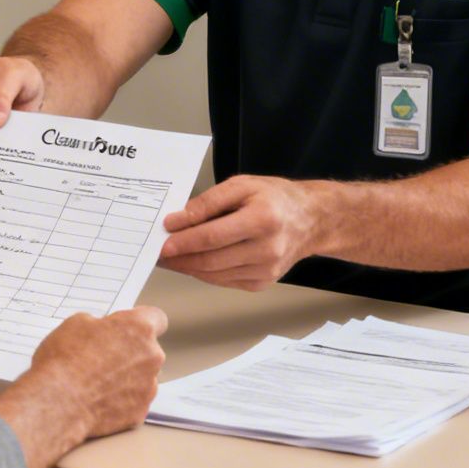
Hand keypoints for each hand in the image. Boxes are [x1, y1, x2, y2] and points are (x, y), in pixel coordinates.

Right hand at [26, 307, 168, 439]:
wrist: (58, 404)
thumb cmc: (65, 361)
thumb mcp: (76, 324)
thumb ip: (100, 325)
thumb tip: (102, 332)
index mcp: (139, 329)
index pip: (156, 318)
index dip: (139, 323)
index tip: (129, 328)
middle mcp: (151, 357)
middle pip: (148, 351)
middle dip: (129, 352)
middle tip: (101, 357)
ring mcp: (148, 388)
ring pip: (142, 378)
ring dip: (126, 378)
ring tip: (96, 383)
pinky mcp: (140, 413)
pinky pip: (133, 402)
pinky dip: (120, 401)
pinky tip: (97, 401)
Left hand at [159, 174, 319, 291]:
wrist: (310, 220)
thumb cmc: (275, 198)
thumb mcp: (243, 185)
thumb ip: (209, 202)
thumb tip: (178, 220)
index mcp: (264, 219)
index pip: (214, 236)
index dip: (185, 240)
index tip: (163, 239)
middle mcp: (267, 248)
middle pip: (212, 260)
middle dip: (180, 258)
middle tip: (158, 252)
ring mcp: (266, 270)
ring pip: (215, 275)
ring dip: (188, 267)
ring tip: (170, 257)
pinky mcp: (262, 282)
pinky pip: (224, 281)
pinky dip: (205, 273)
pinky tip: (192, 262)